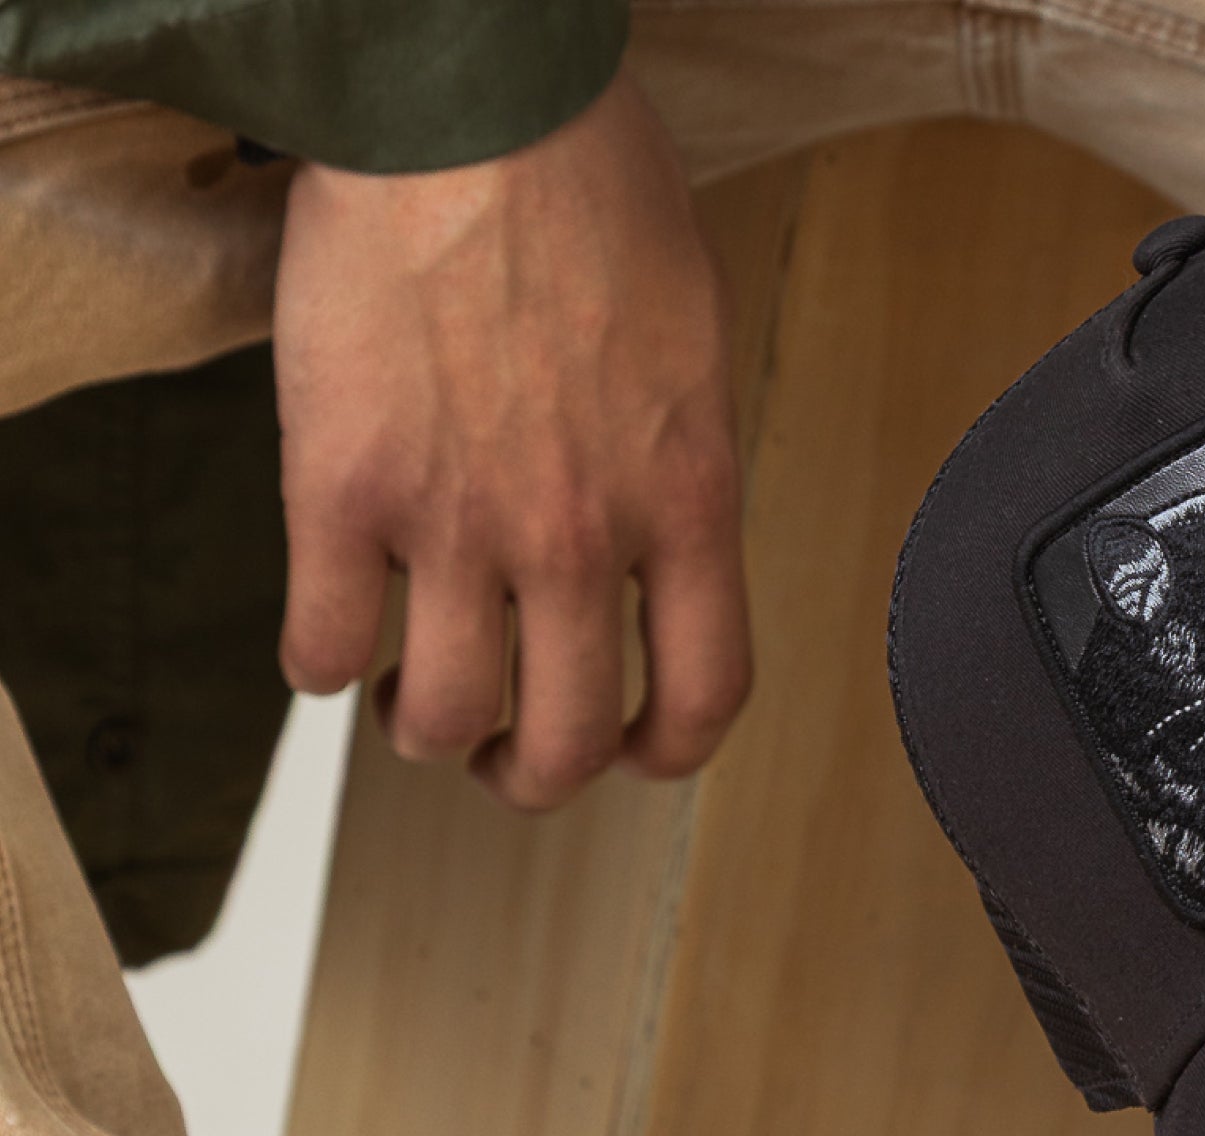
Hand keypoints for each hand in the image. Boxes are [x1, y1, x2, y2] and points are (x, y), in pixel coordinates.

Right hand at [273, 74, 748, 810]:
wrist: (471, 115)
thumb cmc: (592, 194)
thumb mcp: (694, 348)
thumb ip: (677, 463)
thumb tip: (657, 533)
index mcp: (685, 500)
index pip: (704, 692)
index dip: (668, 752)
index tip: (637, 752)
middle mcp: (578, 536)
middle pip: (565, 739)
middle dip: (534, 773)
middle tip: (506, 754)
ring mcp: (456, 523)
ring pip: (443, 716)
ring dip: (426, 730)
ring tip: (415, 697)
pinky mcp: (341, 491)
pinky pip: (322, 643)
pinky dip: (322, 666)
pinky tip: (330, 644)